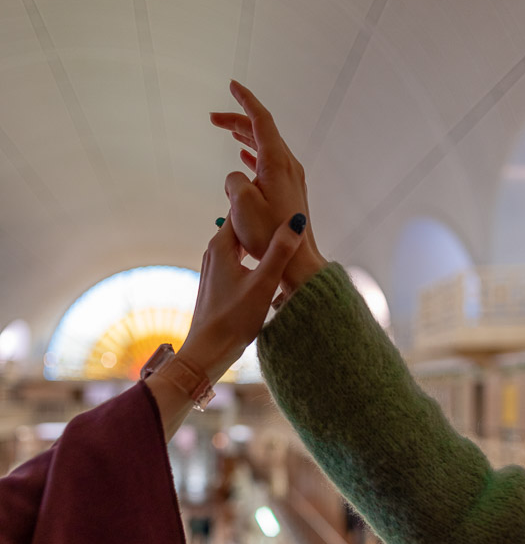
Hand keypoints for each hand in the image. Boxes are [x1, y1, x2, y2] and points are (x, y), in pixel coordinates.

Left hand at [178, 213, 305, 382]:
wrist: (208, 350)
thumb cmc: (234, 319)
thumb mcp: (263, 283)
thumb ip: (280, 251)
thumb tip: (296, 221)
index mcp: (222, 245)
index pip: (241, 207)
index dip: (260, 198)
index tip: (279, 193)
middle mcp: (214, 251)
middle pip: (241, 224)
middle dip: (262, 218)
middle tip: (286, 210)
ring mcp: (214, 267)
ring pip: (239, 242)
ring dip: (258, 237)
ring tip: (281, 233)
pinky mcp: (218, 282)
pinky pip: (237, 257)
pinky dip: (252, 254)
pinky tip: (267, 262)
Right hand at [210, 81, 326, 292]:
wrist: (297, 261)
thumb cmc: (270, 236)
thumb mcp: (242, 205)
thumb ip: (233, 181)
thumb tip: (236, 177)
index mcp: (277, 162)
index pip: (261, 120)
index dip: (245, 100)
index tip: (232, 85)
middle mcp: (288, 165)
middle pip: (263, 131)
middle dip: (238, 120)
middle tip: (213, 118)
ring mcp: (291, 179)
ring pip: (266, 147)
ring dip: (245, 136)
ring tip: (227, 131)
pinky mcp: (289, 192)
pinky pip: (270, 163)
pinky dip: (254, 154)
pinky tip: (245, 156)